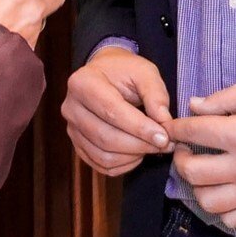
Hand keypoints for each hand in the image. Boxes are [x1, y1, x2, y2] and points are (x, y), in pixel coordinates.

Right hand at [62, 47, 172, 175]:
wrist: (105, 74)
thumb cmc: (125, 71)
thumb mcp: (144, 72)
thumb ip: (156, 95)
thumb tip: (164, 122)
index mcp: (83, 83)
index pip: (112, 111)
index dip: (139, 127)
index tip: (164, 136)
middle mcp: (71, 107)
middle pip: (105, 137)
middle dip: (139, 145)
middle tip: (164, 144)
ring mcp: (72, 128)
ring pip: (103, 155)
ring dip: (133, 156)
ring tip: (152, 146)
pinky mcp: (78, 144)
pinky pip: (101, 164)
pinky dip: (123, 164)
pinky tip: (138, 153)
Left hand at [167, 77, 235, 228]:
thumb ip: (226, 97)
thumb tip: (193, 106)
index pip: (195, 132)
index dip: (177, 127)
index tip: (173, 127)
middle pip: (193, 173)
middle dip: (180, 159)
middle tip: (185, 149)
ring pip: (208, 202)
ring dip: (198, 186)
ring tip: (202, 171)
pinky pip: (233, 220)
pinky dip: (221, 209)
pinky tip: (224, 190)